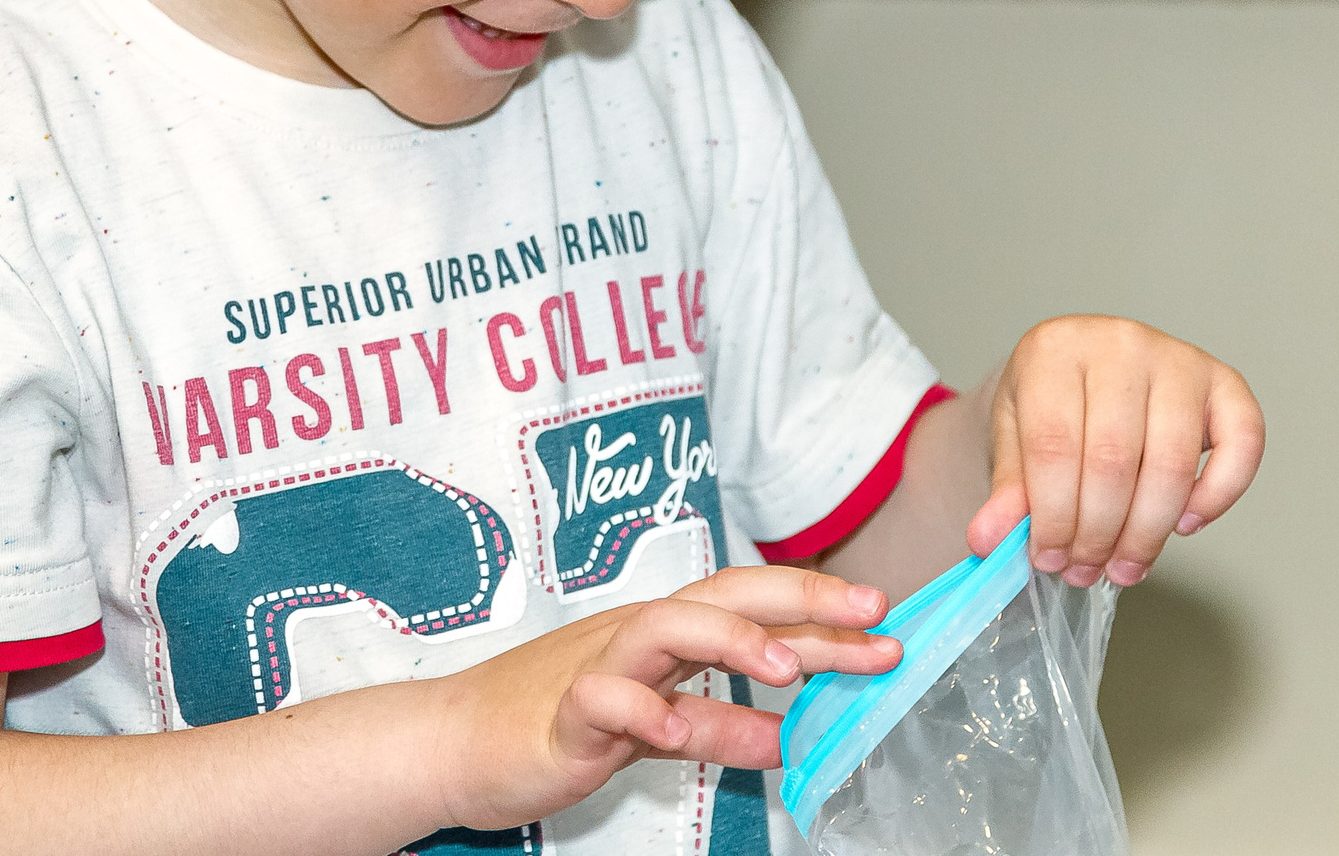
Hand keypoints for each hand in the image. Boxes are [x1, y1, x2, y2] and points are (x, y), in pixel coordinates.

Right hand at [428, 565, 899, 831]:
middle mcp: (637, 635)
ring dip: (730, 641)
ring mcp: (598, 666)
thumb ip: (720, 725)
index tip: (886, 620)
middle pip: (723, 596)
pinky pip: (603, 700)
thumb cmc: (552, 724)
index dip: (820, 615)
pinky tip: (676, 728)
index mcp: (664, 636)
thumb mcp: (654, 726)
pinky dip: (642, 710)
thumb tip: (791, 735)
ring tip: (787, 668)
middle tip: (870, 613)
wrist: (453, 742)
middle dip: (800, 600)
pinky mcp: (563, 711)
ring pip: (667, 628)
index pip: (753, 610)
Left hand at [966, 315, 1263, 588]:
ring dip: (1147, 531)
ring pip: (1171, 463)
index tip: (1046, 559)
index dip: (1052, 514)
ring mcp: (1178, 357)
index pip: (1054, 444)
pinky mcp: (1224, 380)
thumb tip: (990, 540)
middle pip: (1114, 459)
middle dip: (1098, 532)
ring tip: (1122, 567)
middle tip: (1083, 570)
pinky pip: (1242, 444)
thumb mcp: (1013, 438)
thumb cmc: (1049, 405)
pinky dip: (1217, 496)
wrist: (1085, 369)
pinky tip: (1184, 525)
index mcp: (1055, 347)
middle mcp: (1120, 342)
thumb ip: (1008, 489)